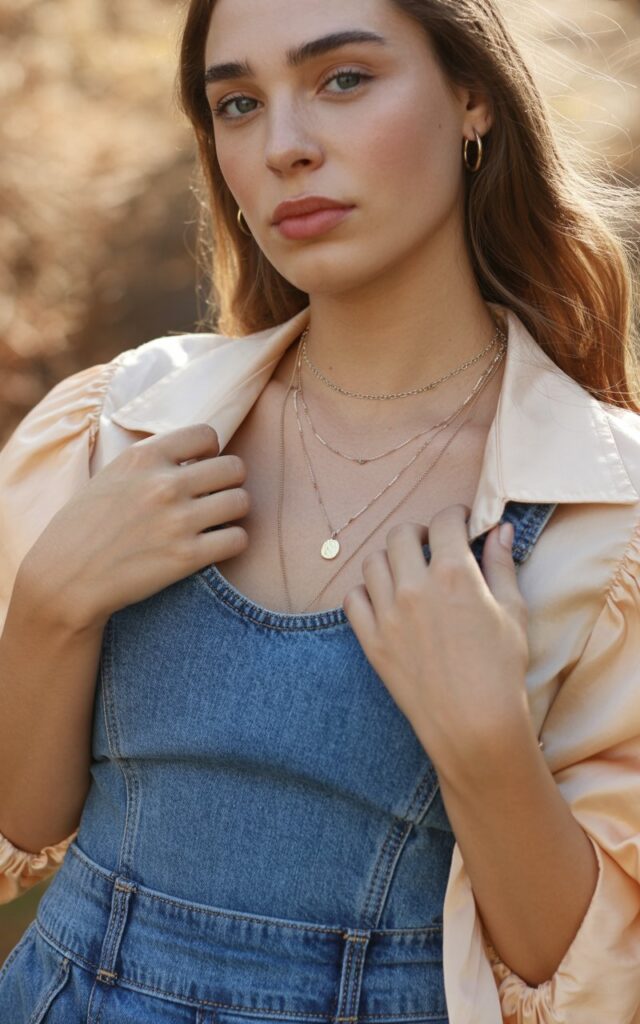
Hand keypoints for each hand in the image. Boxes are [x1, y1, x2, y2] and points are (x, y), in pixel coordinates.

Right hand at [19, 424, 249, 631]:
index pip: (207, 434)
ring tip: (217, 522)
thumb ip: (150, 462)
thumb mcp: (111, 476)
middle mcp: (164, 483)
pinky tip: (215, 546)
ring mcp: (178, 520)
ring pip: (242, 501)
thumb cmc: (83, 528)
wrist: (64, 579)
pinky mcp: (187, 556)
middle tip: (214, 498)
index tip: (201, 468)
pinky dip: (233, 543)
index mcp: (143, 457)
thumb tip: (191, 454)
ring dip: (234, 513)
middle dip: (229, 482)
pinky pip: (239, 539)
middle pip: (234, 467)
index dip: (211, 452)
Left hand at [342, 504, 530, 770]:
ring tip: (406, 572)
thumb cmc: (502, 669)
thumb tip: (498, 529)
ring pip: (373, 563)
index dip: (454, 516)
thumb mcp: (513, 611)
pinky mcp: (371, 640)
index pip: (445, 522)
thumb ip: (501, 565)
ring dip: (390, 560)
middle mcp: (415, 587)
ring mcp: (388, 614)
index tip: (459, 522)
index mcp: (454, 574)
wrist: (474, 724)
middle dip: (418, 533)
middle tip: (430, 544)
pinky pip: (353, 599)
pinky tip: (384, 600)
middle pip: (401, 535)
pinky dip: (365, 592)